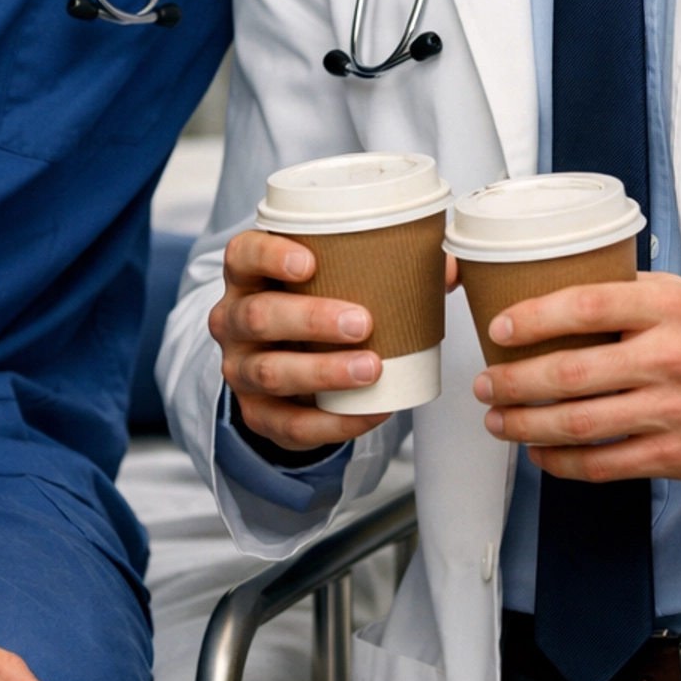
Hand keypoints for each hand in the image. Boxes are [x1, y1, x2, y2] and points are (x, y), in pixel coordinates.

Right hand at [210, 229, 392, 452]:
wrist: (282, 362)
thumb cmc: (313, 306)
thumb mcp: (332, 280)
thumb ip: (386, 266)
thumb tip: (448, 268)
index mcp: (248, 276)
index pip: (243, 255)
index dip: (270, 256)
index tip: (309, 262)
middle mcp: (232, 321)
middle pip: (259, 316)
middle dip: (311, 320)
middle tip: (363, 322)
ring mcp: (240, 370)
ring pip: (271, 372)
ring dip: (323, 372)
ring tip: (372, 368)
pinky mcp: (257, 414)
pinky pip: (290, 424)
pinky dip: (335, 422)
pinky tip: (371, 412)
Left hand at [471, 274, 680, 482]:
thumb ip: (630, 294)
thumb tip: (562, 293)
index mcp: (667, 308)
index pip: (585, 304)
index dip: (533, 317)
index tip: (500, 326)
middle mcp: (667, 358)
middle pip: (569, 372)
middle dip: (512, 381)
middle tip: (484, 382)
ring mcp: (671, 410)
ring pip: (577, 423)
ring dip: (524, 424)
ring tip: (498, 419)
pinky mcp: (676, 454)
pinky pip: (603, 464)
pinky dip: (561, 462)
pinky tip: (540, 453)